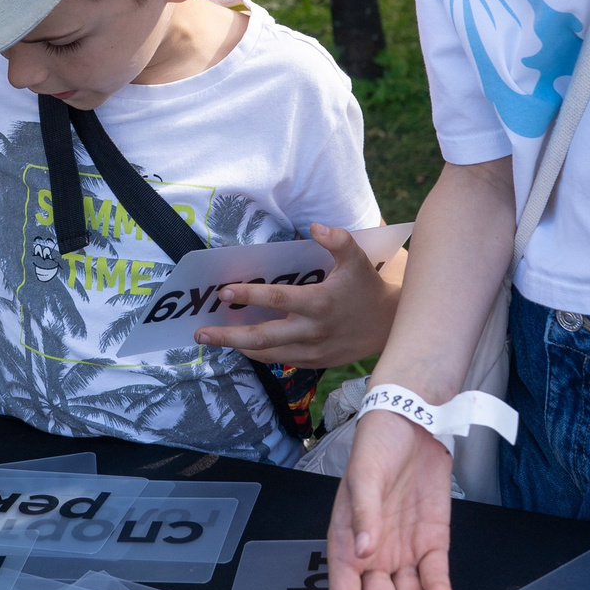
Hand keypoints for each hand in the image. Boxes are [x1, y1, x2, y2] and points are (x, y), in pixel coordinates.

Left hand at [196, 225, 401, 368]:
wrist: (388, 326)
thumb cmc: (367, 287)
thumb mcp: (357, 258)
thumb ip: (338, 240)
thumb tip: (315, 227)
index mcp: (319, 303)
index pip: (277, 299)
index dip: (249, 295)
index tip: (224, 292)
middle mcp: (312, 331)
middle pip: (263, 337)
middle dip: (229, 337)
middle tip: (201, 333)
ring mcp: (312, 351)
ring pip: (268, 354)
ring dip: (239, 347)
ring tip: (213, 340)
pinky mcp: (314, 362)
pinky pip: (280, 361)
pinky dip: (259, 355)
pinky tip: (243, 346)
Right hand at [328, 408, 453, 589]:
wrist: (413, 419)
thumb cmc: (376, 446)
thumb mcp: (364, 475)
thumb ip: (365, 514)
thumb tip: (363, 553)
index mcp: (346, 545)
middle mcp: (374, 557)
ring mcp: (404, 550)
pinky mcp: (432, 540)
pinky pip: (434, 571)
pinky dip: (437, 585)